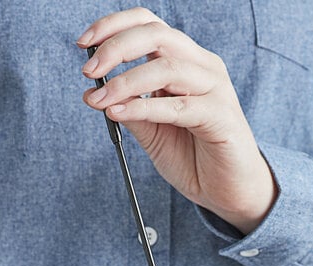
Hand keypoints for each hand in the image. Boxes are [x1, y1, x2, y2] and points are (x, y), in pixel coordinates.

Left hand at [77, 7, 277, 233]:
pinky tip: (119, 114)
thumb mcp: (154, 132)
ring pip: (166, 67)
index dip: (114, 27)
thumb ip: (130, 110)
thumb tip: (93, 92)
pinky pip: (177, 106)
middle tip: (88, 70)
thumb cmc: (195, 159)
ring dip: (125, 81)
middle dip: (115, 48)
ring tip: (100, 99)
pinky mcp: (221, 116)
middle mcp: (204, 68)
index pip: (150, 26)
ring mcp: (216, 90)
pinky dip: (143, 108)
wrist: (228, 192)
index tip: (83, 43)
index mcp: (187, 63)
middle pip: (157, 35)